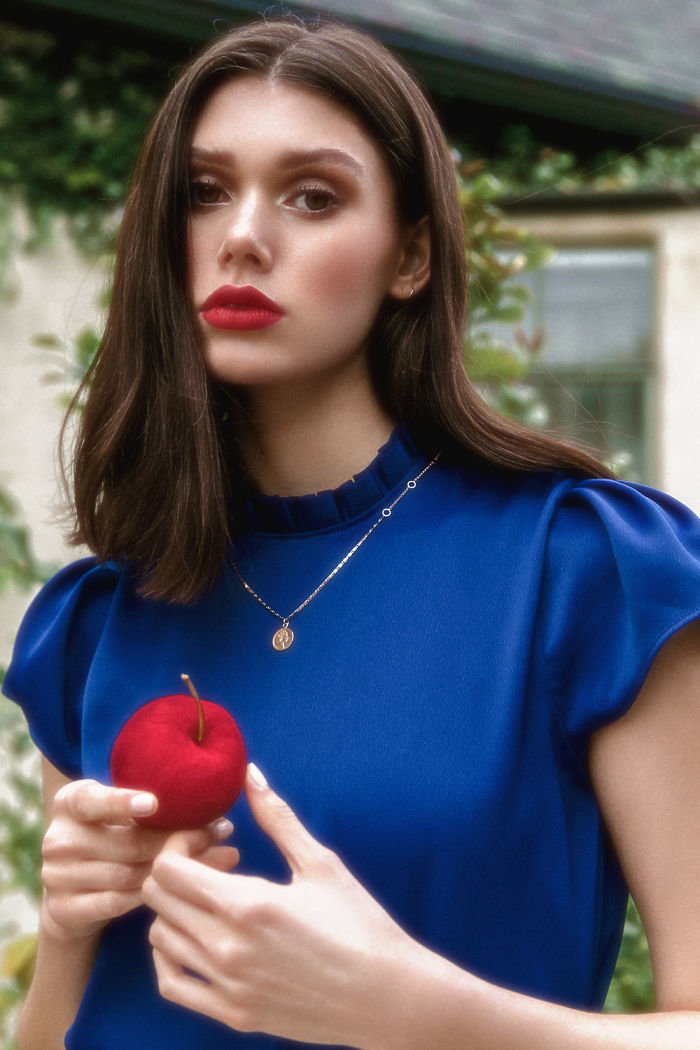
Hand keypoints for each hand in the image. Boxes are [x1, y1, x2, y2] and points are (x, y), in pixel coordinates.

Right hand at [41, 779, 238, 942]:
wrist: (69, 890)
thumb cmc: (108, 836)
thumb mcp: (116, 812)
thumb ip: (147, 805)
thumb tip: (210, 802)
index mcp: (69, 803)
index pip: (94, 800)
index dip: (122, 802)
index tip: (153, 803)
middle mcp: (57, 839)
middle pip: (127, 843)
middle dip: (178, 840)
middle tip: (221, 831)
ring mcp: (56, 877)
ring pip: (128, 875)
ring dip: (173, 871)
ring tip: (216, 857)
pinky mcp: (63, 909)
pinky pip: (118, 903)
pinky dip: (150, 897)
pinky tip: (179, 889)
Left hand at [143, 764, 416, 1046]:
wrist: (385, 996)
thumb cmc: (360, 924)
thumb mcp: (321, 863)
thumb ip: (277, 817)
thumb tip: (249, 774)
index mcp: (247, 905)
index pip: (168, 868)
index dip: (179, 844)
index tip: (208, 839)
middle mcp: (226, 948)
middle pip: (157, 898)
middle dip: (175, 870)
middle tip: (211, 863)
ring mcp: (226, 986)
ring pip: (160, 938)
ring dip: (175, 910)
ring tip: (212, 899)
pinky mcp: (232, 1014)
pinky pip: (171, 985)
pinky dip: (170, 958)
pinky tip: (198, 939)